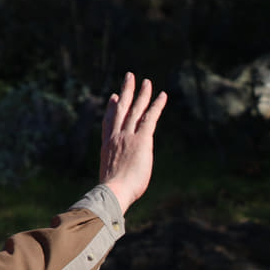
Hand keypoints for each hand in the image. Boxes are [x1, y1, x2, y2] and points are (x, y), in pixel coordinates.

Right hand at [101, 72, 166, 212]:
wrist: (114, 191)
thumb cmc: (112, 192)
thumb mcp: (109, 179)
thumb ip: (113, 174)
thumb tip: (114, 185)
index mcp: (107, 146)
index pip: (109, 123)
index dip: (111, 108)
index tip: (114, 97)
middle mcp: (116, 137)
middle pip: (120, 109)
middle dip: (126, 92)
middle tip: (129, 77)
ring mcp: (128, 136)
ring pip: (135, 109)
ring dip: (142, 94)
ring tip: (146, 81)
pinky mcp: (142, 139)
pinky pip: (150, 117)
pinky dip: (156, 105)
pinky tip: (162, 95)